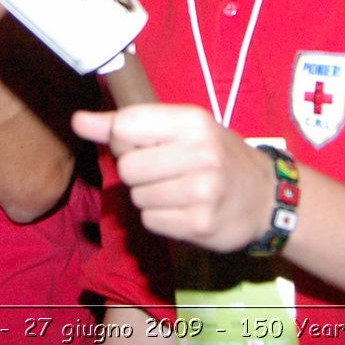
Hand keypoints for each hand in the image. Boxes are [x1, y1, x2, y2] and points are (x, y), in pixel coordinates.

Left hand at [73, 105, 273, 254]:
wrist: (266, 196)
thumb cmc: (216, 155)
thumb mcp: (181, 128)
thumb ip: (126, 124)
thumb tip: (78, 120)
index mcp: (193, 121)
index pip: (126, 125)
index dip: (125, 139)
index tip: (146, 144)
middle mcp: (201, 153)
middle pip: (128, 167)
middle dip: (138, 173)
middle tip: (166, 171)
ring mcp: (203, 191)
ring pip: (137, 196)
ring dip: (150, 197)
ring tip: (179, 190)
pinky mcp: (200, 224)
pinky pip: (150, 220)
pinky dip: (160, 218)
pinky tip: (184, 209)